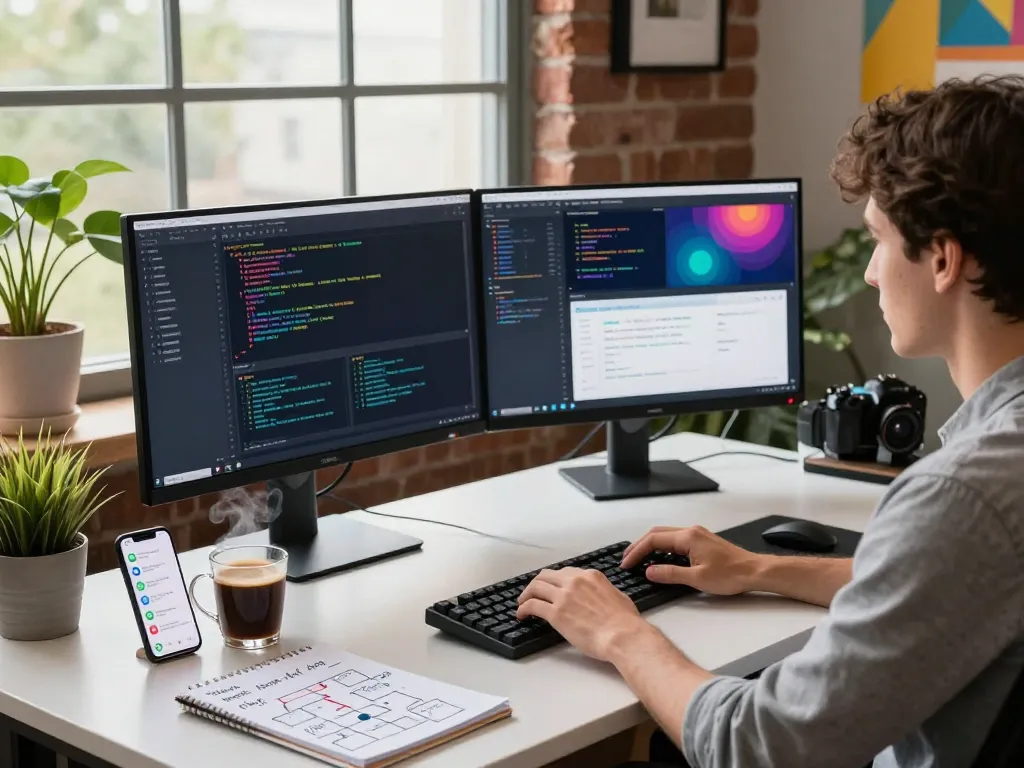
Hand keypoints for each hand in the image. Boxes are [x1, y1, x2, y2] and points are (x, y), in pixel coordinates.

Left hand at [517, 567, 644, 660]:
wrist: (623, 635)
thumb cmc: (625, 622)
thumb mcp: (618, 596)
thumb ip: (603, 592)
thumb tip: (600, 596)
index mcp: (590, 576)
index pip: (565, 572)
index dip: (554, 580)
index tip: (551, 587)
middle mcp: (575, 582)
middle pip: (546, 576)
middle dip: (537, 584)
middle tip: (532, 593)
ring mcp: (564, 596)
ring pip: (536, 588)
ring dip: (526, 595)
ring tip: (522, 603)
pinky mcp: (556, 613)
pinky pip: (532, 606)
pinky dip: (523, 609)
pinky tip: (522, 614)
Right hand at [621, 525, 760, 595]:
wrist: (754, 571)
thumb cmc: (731, 574)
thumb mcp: (697, 578)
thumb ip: (670, 574)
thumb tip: (649, 571)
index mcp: (688, 537)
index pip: (653, 540)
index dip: (637, 552)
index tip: (627, 564)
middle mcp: (691, 531)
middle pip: (656, 533)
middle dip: (639, 546)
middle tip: (627, 559)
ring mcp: (697, 535)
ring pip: (666, 535)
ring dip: (650, 545)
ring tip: (638, 558)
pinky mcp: (702, 541)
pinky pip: (675, 539)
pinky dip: (662, 546)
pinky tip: (659, 557)